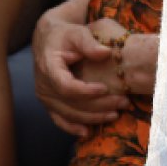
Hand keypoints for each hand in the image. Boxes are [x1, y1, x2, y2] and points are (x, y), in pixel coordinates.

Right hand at [32, 13, 128, 135]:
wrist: (48, 40)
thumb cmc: (65, 35)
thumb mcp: (76, 33)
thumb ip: (89, 43)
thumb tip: (106, 53)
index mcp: (48, 67)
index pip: (65, 86)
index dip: (86, 91)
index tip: (106, 88)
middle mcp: (43, 85)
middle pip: (70, 104)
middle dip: (98, 106)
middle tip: (123, 102)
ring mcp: (44, 96)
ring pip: (67, 114)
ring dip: (92, 118)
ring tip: (115, 114)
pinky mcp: (48, 103)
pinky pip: (58, 119)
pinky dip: (72, 127)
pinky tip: (88, 132)